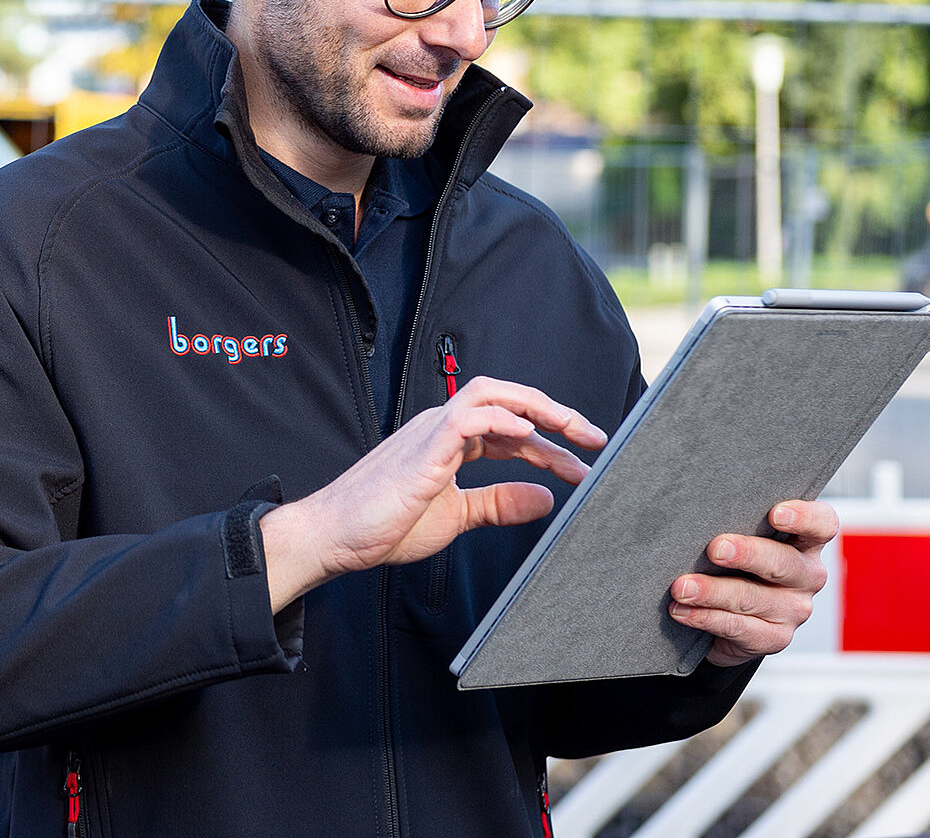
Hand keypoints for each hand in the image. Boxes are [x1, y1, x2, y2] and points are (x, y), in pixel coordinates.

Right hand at [261, 377, 605, 611]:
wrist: (335, 535)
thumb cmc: (384, 524)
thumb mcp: (456, 516)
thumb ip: (497, 504)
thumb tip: (545, 499)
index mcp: (450, 441)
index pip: (510, 427)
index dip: (549, 443)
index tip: (582, 464)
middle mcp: (443, 426)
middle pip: (507, 398)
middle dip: (554, 413)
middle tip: (594, 438)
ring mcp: (431, 431)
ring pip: (490, 393)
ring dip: (536, 407)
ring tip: (572, 428)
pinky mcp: (422, 447)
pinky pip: (465, 417)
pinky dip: (500, 418)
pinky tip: (528, 432)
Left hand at [668, 499, 837, 666]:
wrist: (730, 611)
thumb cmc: (735, 558)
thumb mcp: (742, 534)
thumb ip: (734, 519)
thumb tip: (696, 507)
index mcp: (805, 541)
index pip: (821, 524)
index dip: (804, 518)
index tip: (775, 514)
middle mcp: (807, 575)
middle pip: (782, 562)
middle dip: (746, 554)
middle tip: (715, 549)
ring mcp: (793, 610)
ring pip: (751, 598)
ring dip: (711, 591)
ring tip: (681, 587)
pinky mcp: (774, 638)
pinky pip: (738, 628)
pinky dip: (705, 617)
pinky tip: (682, 610)